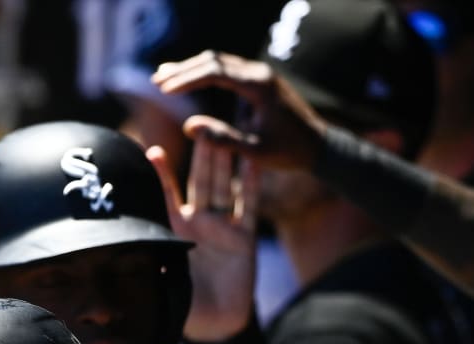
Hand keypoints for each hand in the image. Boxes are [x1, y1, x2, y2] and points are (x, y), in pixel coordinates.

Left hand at [147, 140, 258, 341]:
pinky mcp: (244, 237)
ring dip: (223, 160)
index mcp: (174, 231)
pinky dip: (250, 185)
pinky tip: (253, 160)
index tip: (152, 150)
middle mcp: (198, 223)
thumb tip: (116, 248)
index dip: (161, 175)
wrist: (213, 324)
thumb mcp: (159, 277)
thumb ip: (146, 258)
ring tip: (223, 130)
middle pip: (199, 181)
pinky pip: (247, 207)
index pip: (166, 196)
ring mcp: (222, 227)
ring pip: (223, 187)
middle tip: (198, 123)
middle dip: (200, 154)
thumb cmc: (180, 304)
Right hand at [152, 51, 327, 172]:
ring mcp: (260, 75)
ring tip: (164, 77)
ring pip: (219, 62)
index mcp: (258, 86)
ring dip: (191, 69)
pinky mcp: (259, 81)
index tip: (164, 90)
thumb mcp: (254, 151)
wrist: (318, 147)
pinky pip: (227, 70)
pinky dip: (204, 73)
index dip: (186, 79)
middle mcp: (259, 74)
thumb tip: (188, 126)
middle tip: (156, 79)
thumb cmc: (288, 153)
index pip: (214, 72)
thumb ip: (222, 138)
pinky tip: (189, 80)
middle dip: (184, 70)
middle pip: (214, 61)